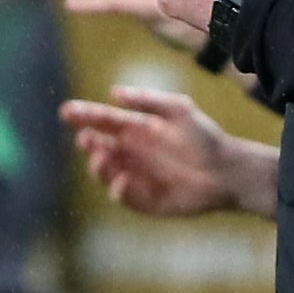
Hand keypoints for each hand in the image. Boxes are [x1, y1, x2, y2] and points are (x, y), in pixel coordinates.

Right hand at [61, 86, 244, 217]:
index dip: (83, 116)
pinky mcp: (141, 199)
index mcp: (134, 129)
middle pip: (97, 147)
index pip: (102, 120)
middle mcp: (129, 152)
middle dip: (87, 142)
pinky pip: (121, 195)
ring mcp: (133, 176)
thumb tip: (113, 93)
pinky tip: (123, 179)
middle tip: (86, 138)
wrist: (226, 171)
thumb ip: (148, 99)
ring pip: (104, 172)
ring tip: (102, 156)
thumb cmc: (204, 138)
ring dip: (98, 165)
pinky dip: (118, 189)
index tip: (66, 111)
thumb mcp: (179, 109)